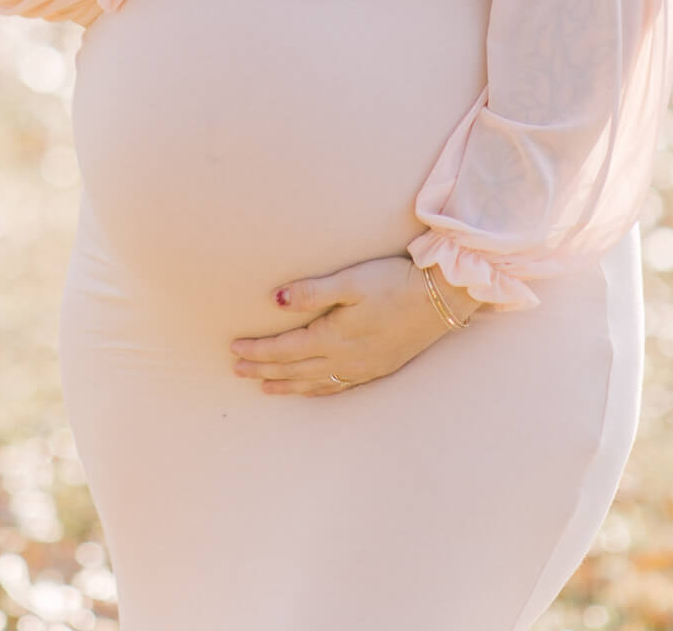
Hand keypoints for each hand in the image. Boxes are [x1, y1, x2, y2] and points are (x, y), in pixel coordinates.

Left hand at [229, 256, 479, 395]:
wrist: (440, 300)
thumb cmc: (393, 283)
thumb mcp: (350, 281)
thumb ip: (312, 292)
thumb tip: (274, 301)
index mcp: (332, 337)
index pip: (284, 350)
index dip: (257, 351)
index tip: (233, 349)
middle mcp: (343, 359)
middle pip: (293, 370)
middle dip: (262, 370)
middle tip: (236, 369)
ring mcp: (361, 368)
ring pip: (313, 383)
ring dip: (285, 384)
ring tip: (264, 387)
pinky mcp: (376, 368)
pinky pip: (337, 387)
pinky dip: (315, 390)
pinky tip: (310, 388)